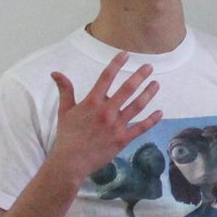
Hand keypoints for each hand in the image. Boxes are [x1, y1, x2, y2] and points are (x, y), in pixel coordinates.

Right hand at [47, 51, 161, 183]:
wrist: (70, 162)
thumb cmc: (67, 136)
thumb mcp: (64, 111)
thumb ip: (65, 91)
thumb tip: (56, 73)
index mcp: (91, 103)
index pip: (106, 78)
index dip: (116, 64)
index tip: (125, 55)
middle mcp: (106, 111)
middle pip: (127, 89)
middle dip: (139, 76)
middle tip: (149, 67)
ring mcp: (116, 125)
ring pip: (137, 105)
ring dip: (149, 93)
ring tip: (156, 84)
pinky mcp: (123, 139)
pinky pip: (141, 127)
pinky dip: (152, 120)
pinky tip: (160, 112)